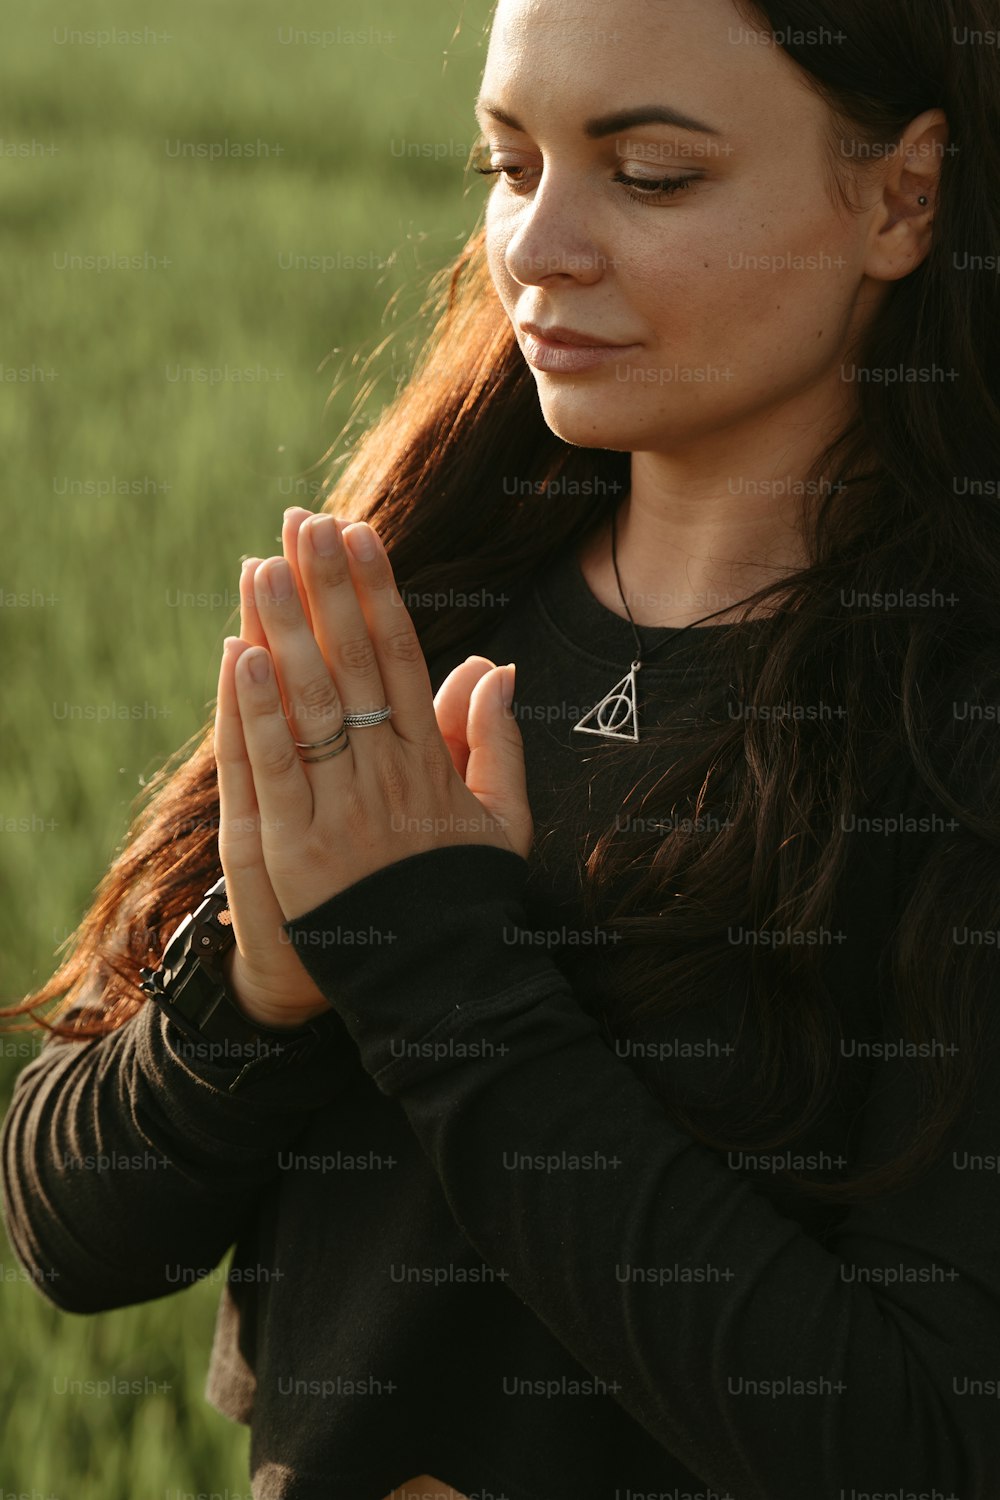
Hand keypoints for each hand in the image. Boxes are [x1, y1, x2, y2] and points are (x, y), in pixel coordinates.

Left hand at [219, 508, 533, 933]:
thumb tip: (495, 666)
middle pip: (352, 664)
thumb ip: (497, 743)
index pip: (400, 658)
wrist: (433, 990)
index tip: (357, 534)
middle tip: (302, 522)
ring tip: (263, 564)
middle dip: (325, 588)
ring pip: (309, 704)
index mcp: (432, 766)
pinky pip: (273, 767)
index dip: (376, 592)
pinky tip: (241, 652)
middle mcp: (385, 778)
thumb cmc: (463, 902)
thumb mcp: (502, 824)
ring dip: (284, 629)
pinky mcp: (292, 852)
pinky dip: (255, 710)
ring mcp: (337, 814)